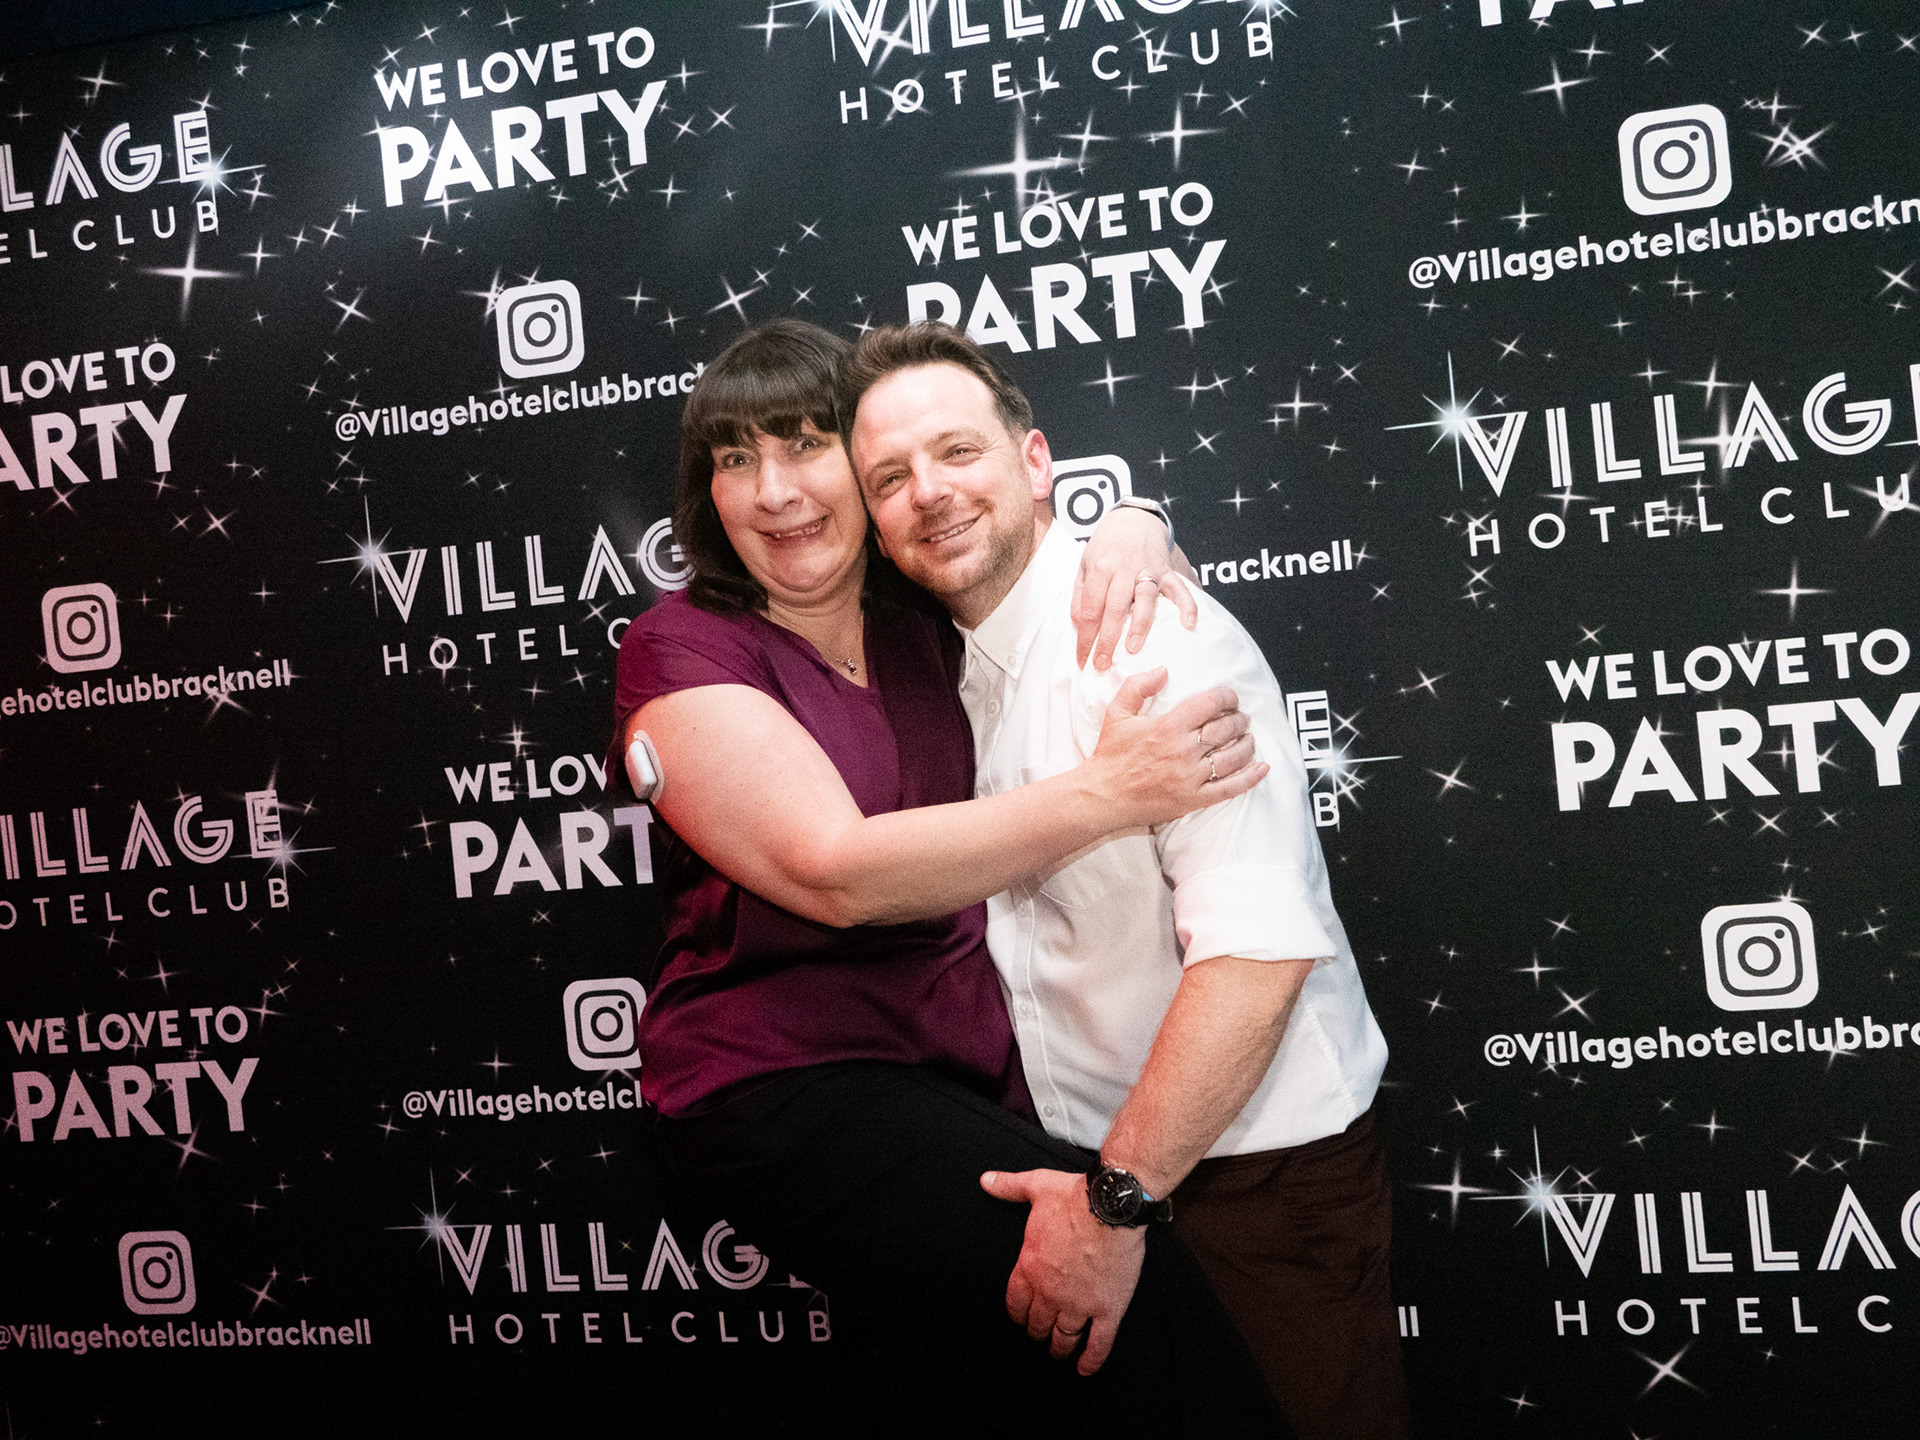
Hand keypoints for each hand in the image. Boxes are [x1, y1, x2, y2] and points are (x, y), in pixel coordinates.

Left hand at [980, 1168, 1145, 1375]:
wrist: (1111, 1206)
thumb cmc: (1074, 1197)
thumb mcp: (1036, 1186)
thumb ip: (1009, 1187)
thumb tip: (986, 1181)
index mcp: (1030, 1267)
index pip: (1016, 1303)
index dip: (1018, 1313)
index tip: (1021, 1317)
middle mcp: (1050, 1292)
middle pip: (1038, 1324)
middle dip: (1038, 1331)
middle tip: (1041, 1334)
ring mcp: (1079, 1305)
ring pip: (1064, 1338)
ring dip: (1059, 1348)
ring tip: (1059, 1352)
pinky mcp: (1107, 1309)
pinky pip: (1098, 1344)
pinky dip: (1091, 1360)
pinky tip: (1085, 1368)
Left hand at [1073, 509, 1198, 671]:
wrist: (1133, 519)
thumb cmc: (1106, 548)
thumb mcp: (1085, 565)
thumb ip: (1080, 595)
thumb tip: (1079, 627)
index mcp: (1099, 567)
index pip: (1089, 607)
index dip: (1084, 636)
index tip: (1081, 660)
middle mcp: (1123, 568)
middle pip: (1114, 607)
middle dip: (1107, 639)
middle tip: (1102, 665)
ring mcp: (1146, 569)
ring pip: (1144, 599)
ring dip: (1140, 625)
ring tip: (1134, 649)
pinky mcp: (1166, 571)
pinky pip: (1178, 589)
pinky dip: (1186, 605)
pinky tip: (1189, 624)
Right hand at [1089, 669, 1265, 827]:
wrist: (1102, 795)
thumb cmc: (1110, 755)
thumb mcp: (1117, 713)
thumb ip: (1138, 686)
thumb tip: (1164, 670)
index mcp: (1167, 727)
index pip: (1211, 704)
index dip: (1227, 697)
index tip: (1230, 698)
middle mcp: (1183, 751)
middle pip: (1227, 729)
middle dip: (1240, 720)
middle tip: (1241, 718)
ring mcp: (1190, 777)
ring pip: (1233, 757)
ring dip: (1247, 744)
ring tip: (1247, 738)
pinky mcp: (1193, 799)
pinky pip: (1229, 788)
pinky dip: (1250, 778)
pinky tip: (1262, 768)